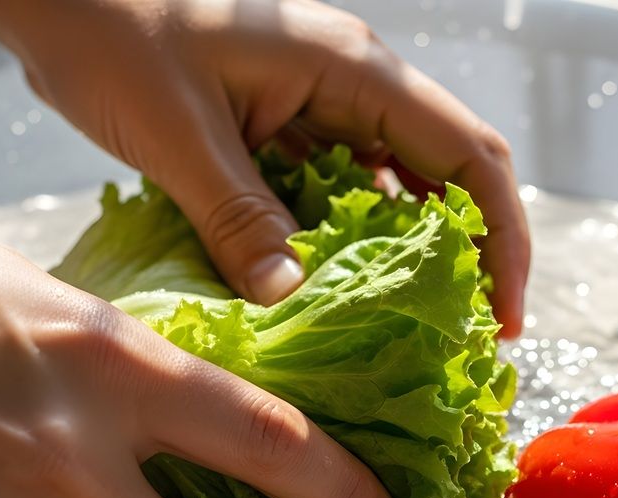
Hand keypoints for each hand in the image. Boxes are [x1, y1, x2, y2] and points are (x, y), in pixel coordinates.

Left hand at [0, 0, 529, 334]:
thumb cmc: (115, 37)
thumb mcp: (181, 138)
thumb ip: (242, 220)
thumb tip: (295, 302)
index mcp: (352, 70)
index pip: (468, 156)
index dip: (501, 239)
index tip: (502, 316)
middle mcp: (352, 84)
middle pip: (444, 176)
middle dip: (463, 257)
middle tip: (461, 340)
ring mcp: (318, 104)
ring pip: (390, 189)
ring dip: (402, 256)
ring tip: (406, 331)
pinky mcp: (281, 127)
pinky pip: (333, 193)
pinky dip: (340, 245)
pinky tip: (330, 294)